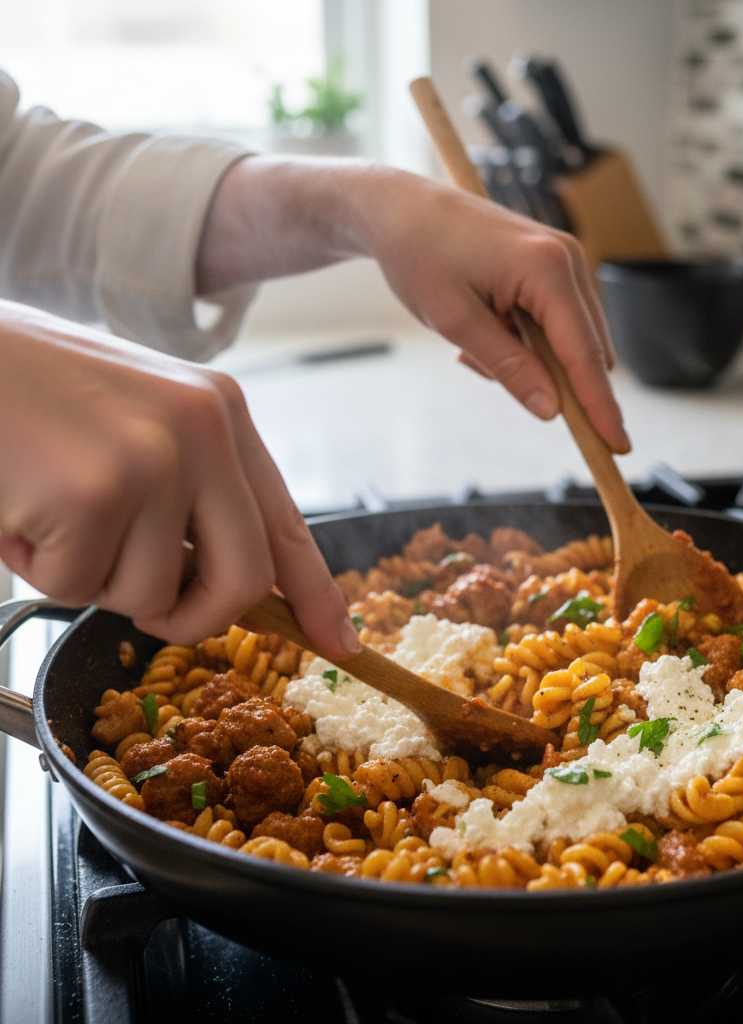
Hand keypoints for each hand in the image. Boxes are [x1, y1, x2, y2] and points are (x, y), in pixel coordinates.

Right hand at [0, 302, 359, 660]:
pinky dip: (38, 567)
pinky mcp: (94, 493)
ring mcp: (154, 461)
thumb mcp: (139, 420)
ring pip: (147, 595)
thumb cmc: (29, 389)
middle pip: (245, 579)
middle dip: (195, 617)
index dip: (316, 593)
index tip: (340, 641)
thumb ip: (192, 490)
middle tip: (150, 610)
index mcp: (222, 413)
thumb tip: (224, 579)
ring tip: (49, 512)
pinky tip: (17, 507)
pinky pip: (76, 586)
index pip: (287, 523)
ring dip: (90, 577)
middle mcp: (204, 432)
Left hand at [197, 159, 629, 452]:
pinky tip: (484, 325)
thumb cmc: (420, 254)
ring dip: (530, 358)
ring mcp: (563, 260)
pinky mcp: (550, 265)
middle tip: (479, 362)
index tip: (618, 447)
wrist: (399, 207)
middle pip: (586, 350)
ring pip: (569, 340)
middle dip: (548, 378)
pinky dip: (524, 340)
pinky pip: (554, 323)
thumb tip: (552, 410)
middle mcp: (567, 259)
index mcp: (548, 269)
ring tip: (471, 339)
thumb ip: (509, 368)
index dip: (600, 407)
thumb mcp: (458, 322)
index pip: (584, 355)